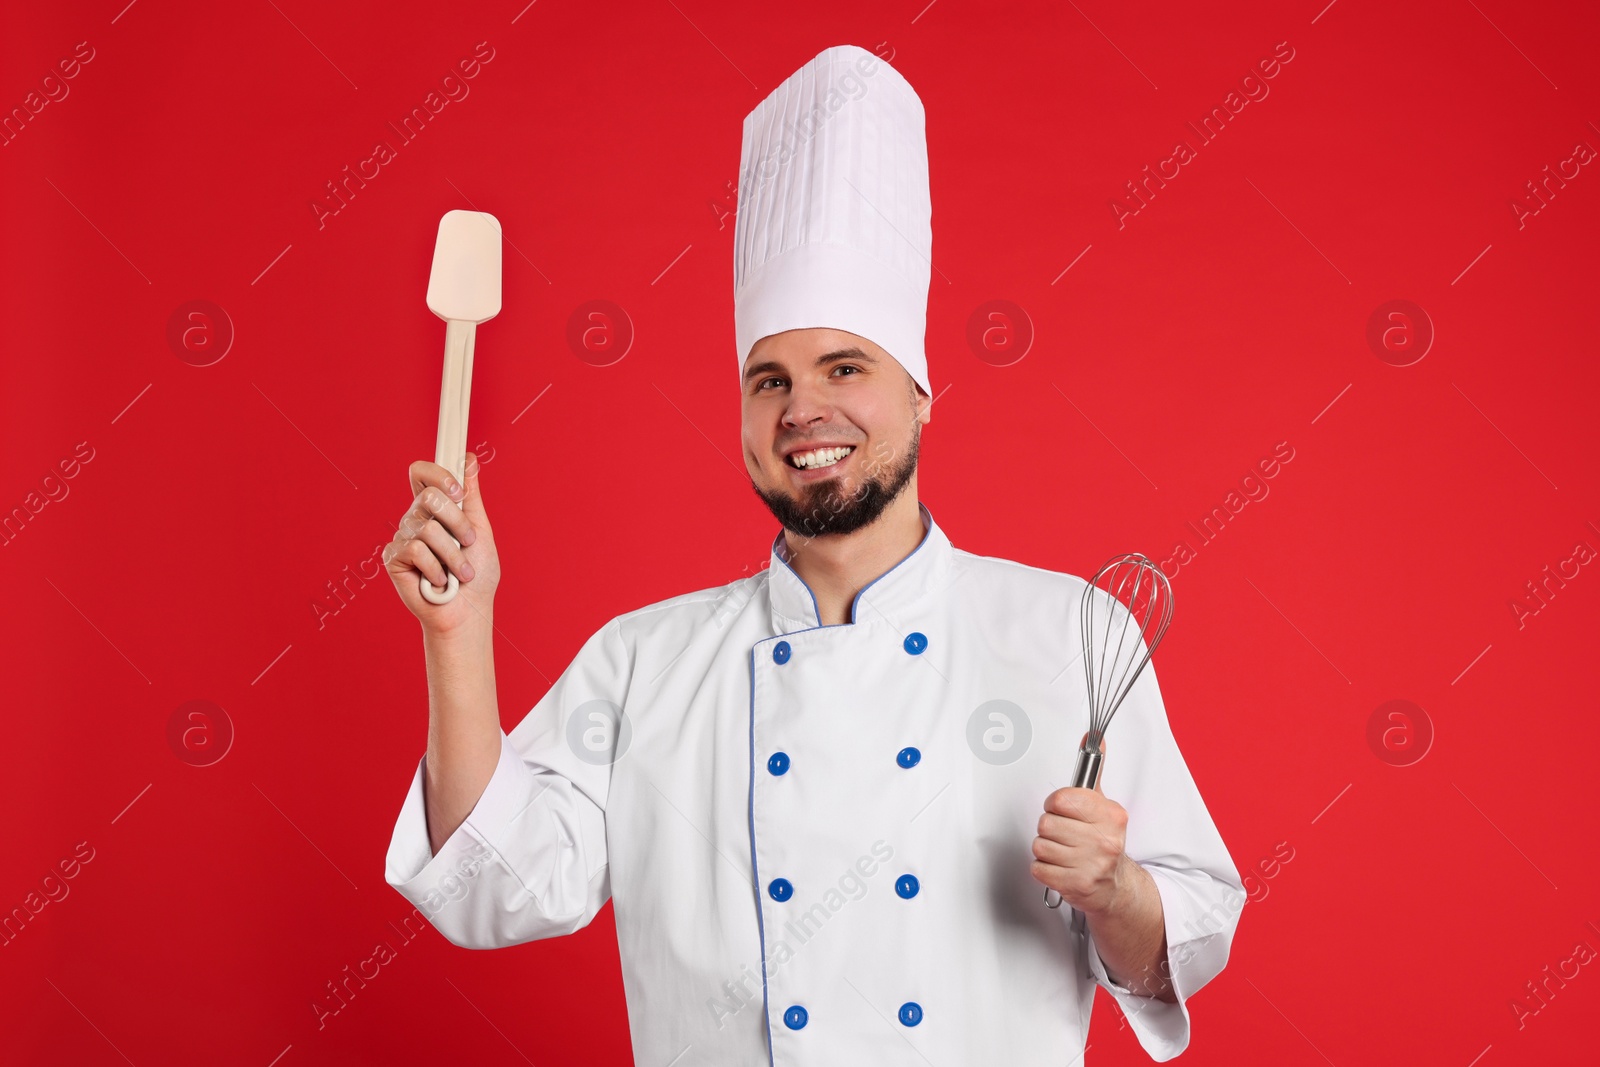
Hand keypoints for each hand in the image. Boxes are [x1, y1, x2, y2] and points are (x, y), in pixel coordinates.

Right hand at [384, 452, 500, 634]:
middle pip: (428, 497)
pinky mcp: (393, 558)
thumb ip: (472, 496)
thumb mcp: (480, 530)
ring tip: (459, 573)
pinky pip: (416, 550)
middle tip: (469, 543)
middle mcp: (416, 518)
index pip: (422, 474)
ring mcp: (403, 537)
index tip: (458, 492)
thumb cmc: (477, 575)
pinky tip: (439, 582)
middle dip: (457, 522)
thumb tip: (470, 458)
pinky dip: (436, 569)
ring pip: (428, 528)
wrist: (469, 612)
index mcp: (436, 508)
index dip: (438, 475)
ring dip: (454, 555)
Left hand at [1031, 734, 1134, 916]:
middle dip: (1050, 828)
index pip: (1062, 799)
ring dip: (1046, 849)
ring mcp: (1091, 866)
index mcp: (1111, 816)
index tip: (1064, 810)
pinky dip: (1044, 869)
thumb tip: (1093, 739)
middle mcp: (1104, 841)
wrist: (1114, 886)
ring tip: (1064, 852)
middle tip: (1066, 834)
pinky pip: (1038, 868)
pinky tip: (1061, 867)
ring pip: (1039, 846)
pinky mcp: (1076, 886)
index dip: (1056, 804)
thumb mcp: (1102, 804)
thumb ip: (1093, 771)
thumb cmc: (1102, 841)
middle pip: (1046, 823)